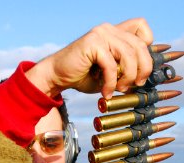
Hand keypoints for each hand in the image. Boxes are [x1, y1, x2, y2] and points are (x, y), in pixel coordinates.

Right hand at [26, 18, 152, 98]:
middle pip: (141, 45)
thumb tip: (143, 79)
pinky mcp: (92, 42)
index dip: (148, 48)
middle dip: (143, 69)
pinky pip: (112, 65)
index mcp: (115, 34)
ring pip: (129, 55)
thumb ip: (126, 71)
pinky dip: (111, 82)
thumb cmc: (84, 77)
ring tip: (118, 89)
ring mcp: (101, 34)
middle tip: (135, 85)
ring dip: (127, 77)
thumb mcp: (111, 74)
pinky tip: (105, 92)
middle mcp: (109, 30)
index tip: (141, 69)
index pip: (142, 28)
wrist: (58, 77)